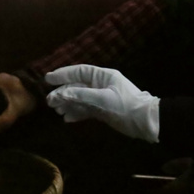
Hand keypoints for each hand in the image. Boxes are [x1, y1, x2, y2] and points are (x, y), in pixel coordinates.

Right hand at [45, 65, 159, 142]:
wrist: (145, 122)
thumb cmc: (126, 106)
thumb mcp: (103, 99)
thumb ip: (81, 95)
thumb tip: (61, 93)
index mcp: (103, 76)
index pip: (80, 71)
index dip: (63, 74)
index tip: (48, 79)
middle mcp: (101, 85)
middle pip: (77, 86)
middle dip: (63, 93)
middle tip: (49, 102)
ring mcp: (102, 98)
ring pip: (80, 99)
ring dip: (68, 104)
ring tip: (56, 111)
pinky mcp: (103, 111)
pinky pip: (86, 109)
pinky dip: (77, 113)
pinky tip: (67, 118)